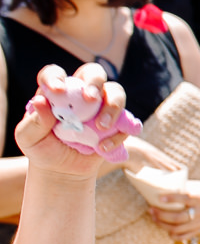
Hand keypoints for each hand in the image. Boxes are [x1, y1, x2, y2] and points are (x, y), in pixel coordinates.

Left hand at [15, 63, 129, 177]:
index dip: (56, 77)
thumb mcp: (28, 138)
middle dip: (95, 81)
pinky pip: (127, 121)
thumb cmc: (42, 149)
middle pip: (93, 73)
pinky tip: (102, 148)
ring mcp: (101, 107)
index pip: (55, 74)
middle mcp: (80, 94)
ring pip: (116, 92)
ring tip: (102, 127)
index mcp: (56, 93)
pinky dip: (118, 134)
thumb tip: (40, 101)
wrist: (62, 170)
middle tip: (91, 99)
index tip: (57, 90)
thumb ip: (33, 122)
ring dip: (112, 106)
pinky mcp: (117, 123)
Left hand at [148, 176, 199, 239]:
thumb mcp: (193, 186)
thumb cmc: (197, 192)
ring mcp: (199, 223)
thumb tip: (159, 185)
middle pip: (179, 217)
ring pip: (177, 228)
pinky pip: (182, 237)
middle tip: (151, 209)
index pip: (186, 199)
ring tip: (154, 217)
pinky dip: (171, 234)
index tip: (160, 198)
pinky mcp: (197, 230)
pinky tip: (165, 228)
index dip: (173, 199)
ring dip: (162, 224)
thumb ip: (181, 187)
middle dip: (162, 215)